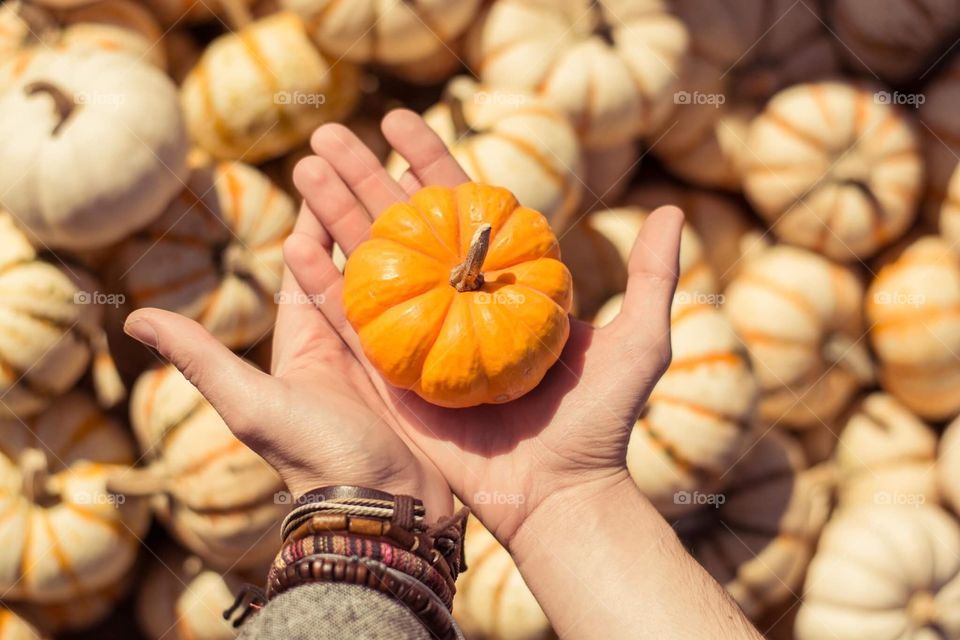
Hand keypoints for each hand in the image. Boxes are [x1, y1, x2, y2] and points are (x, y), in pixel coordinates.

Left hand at [122, 129, 455, 518]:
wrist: (387, 513)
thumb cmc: (321, 459)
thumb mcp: (255, 406)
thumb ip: (201, 359)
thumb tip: (133, 318)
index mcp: (306, 344)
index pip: (306, 267)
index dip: (312, 221)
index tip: (322, 173)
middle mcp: (349, 345)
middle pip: (356, 267)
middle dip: (364, 217)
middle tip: (380, 165)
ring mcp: (394, 357)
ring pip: (399, 286)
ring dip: (408, 243)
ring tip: (425, 195)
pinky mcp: (430, 370)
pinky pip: (436, 316)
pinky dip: (444, 284)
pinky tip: (463, 252)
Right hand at [283, 110, 682, 545]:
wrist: (560, 494)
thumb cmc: (601, 422)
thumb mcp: (640, 343)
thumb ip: (653, 277)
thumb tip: (672, 211)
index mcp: (502, 287)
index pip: (459, 208)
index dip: (426, 160)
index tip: (396, 120)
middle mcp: (456, 304)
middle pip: (403, 227)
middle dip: (363, 177)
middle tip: (327, 136)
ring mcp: (421, 339)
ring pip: (371, 265)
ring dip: (333, 217)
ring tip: (303, 169)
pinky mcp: (395, 377)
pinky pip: (353, 324)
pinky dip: (323, 286)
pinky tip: (295, 243)